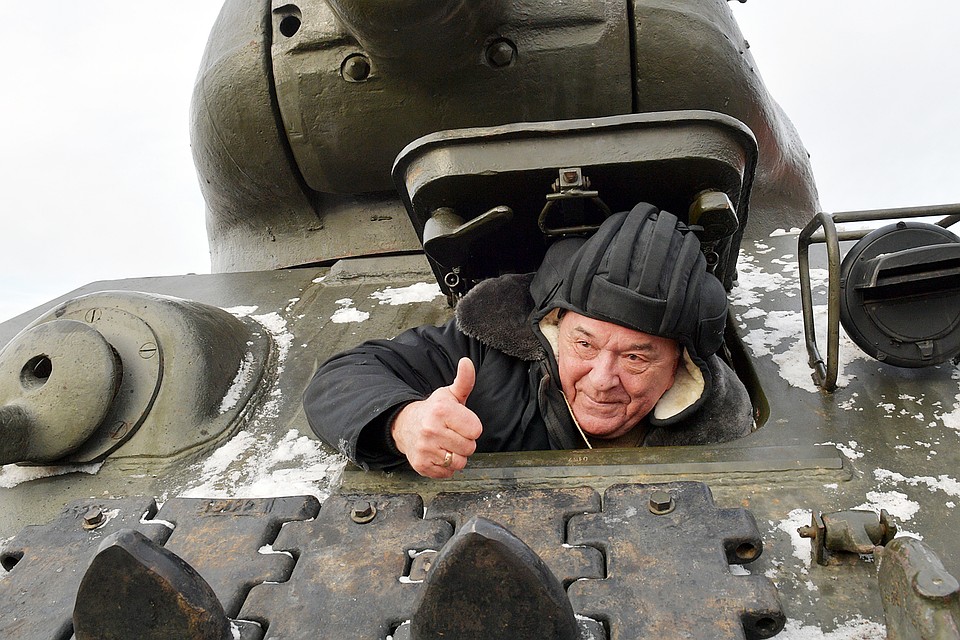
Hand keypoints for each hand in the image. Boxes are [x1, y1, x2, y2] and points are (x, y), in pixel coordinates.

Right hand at [391, 357, 481, 477]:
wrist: (406, 425)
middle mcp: (431, 430)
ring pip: (459, 462)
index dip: (471, 427)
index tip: (460, 423)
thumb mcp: (450, 394)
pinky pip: (447, 473)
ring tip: (446, 444)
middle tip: (452, 434)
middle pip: (469, 447)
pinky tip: (438, 454)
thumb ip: (464, 381)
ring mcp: (425, 449)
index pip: (476, 430)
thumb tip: (467, 362)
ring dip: (456, 456)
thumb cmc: (434, 410)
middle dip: (464, 442)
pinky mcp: (421, 465)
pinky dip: (445, 467)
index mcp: (441, 410)